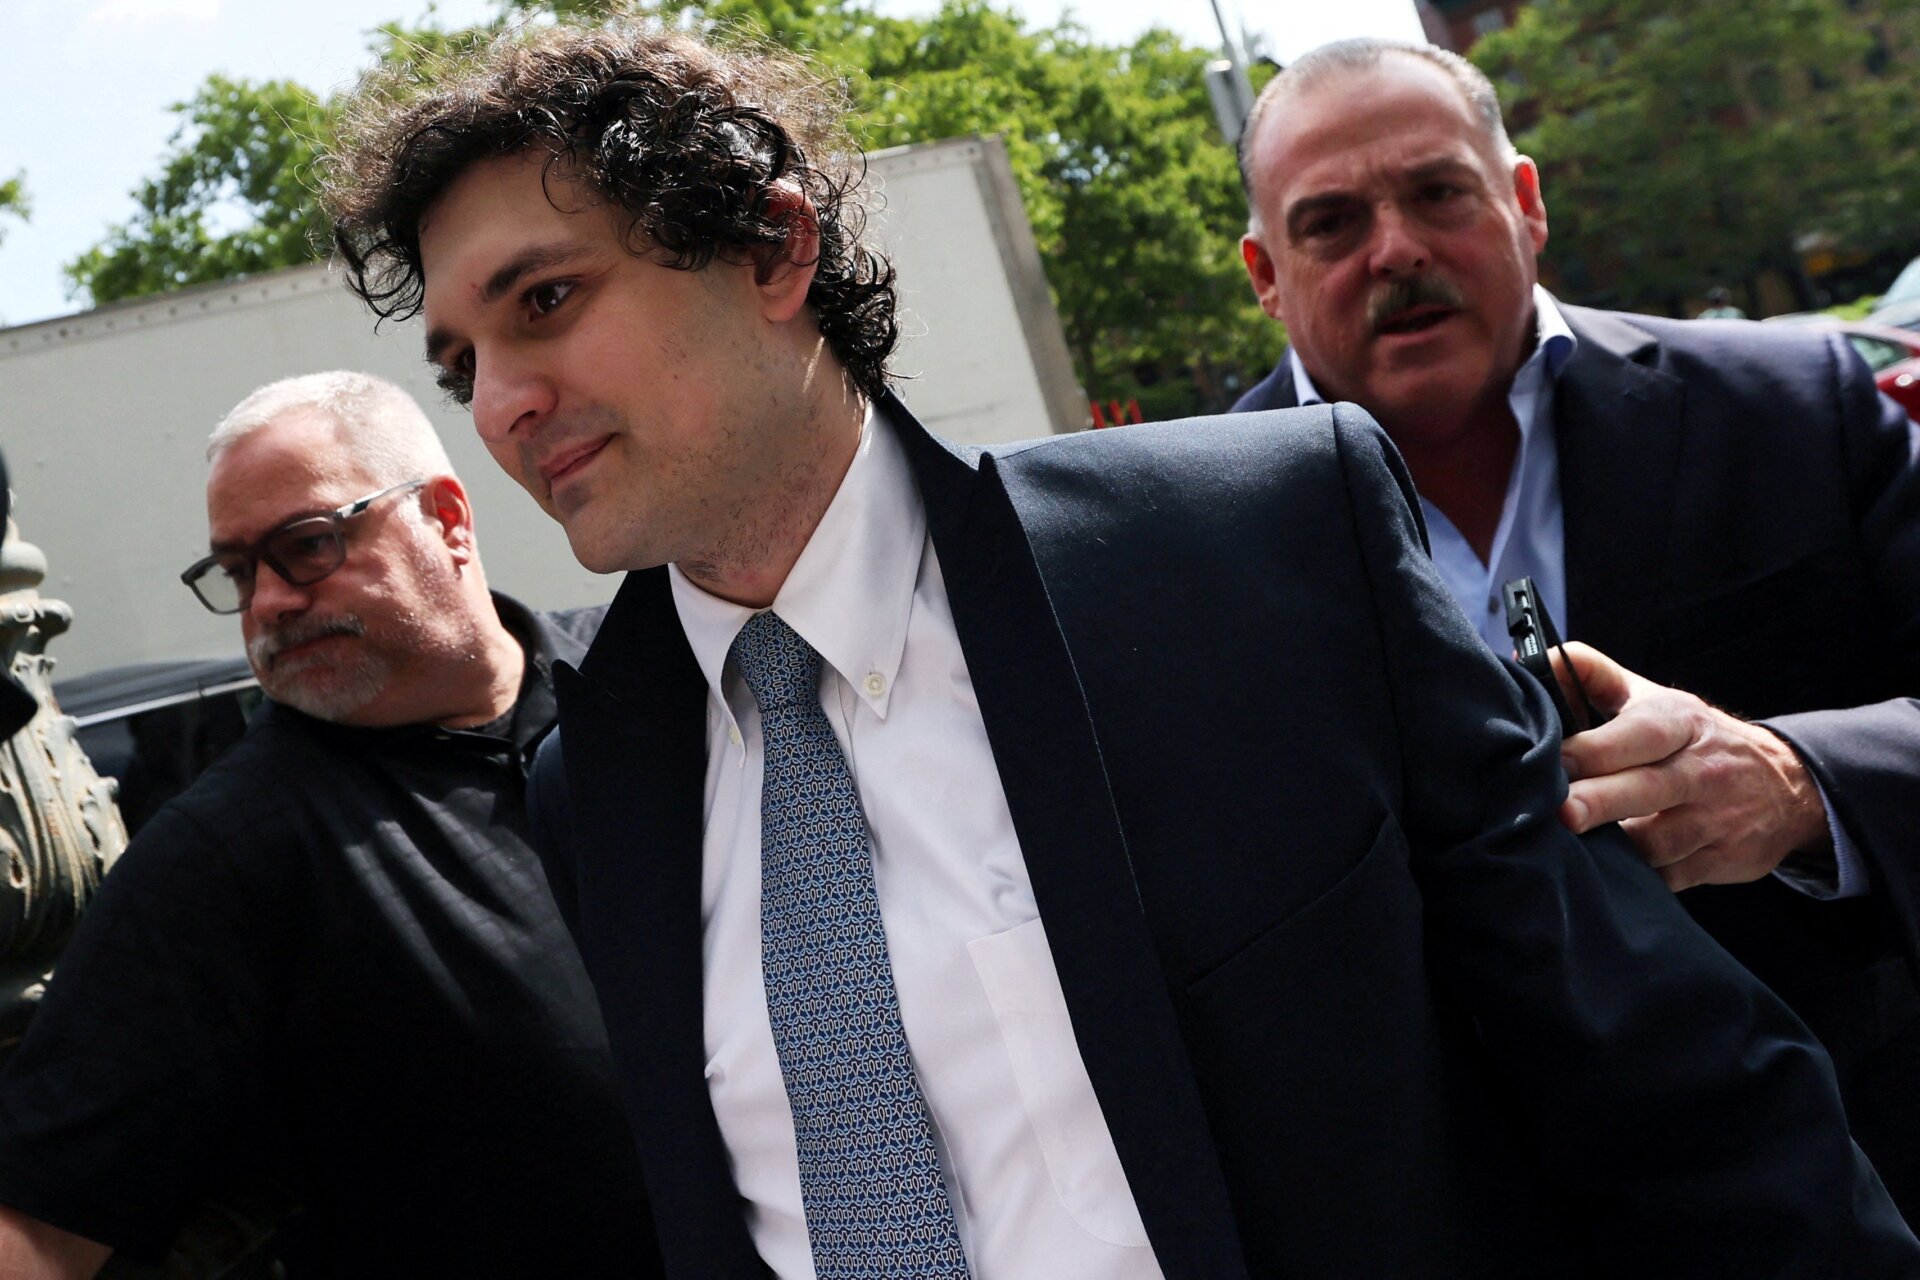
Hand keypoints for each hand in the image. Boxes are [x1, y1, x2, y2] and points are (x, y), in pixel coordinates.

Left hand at [1549, 643, 1830, 890]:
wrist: (1787, 785)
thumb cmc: (1695, 738)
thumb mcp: (1654, 699)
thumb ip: (1592, 677)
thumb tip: (1533, 660)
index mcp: (1682, 723)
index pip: (1642, 733)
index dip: (1597, 748)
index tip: (1557, 760)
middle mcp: (1703, 771)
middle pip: (1649, 788)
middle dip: (1601, 801)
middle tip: (1561, 813)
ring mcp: (1715, 820)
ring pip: (1657, 842)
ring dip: (1613, 847)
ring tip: (1571, 846)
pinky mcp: (1720, 862)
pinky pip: (1669, 877)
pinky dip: (1636, 878)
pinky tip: (1604, 871)